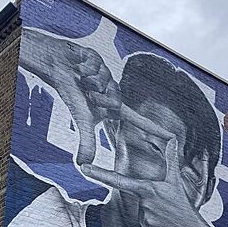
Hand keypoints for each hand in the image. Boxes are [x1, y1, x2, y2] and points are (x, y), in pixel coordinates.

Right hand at [22, 29, 181, 164]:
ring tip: (82, 79)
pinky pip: (98, 66)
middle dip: (98, 98)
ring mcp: (110, 76)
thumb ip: (86, 142)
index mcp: (113, 107)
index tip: (171, 137)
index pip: (138, 120)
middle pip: (116, 99)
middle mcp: (114, 92)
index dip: (154, 129)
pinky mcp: (105, 60)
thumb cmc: (69, 93)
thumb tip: (82, 166)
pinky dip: (86, 68)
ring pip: (107, 82)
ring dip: (91, 82)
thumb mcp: (82, 120)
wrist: (56, 67)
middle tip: (86, 94)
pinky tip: (80, 67)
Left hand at [81, 138, 211, 226]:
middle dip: (151, 211)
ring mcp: (147, 225)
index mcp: (148, 191)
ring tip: (170, 224)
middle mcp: (144, 207)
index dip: (99, 173)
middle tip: (169, 213)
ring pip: (143, 222)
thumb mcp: (177, 183)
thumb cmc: (185, 208)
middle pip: (138, 207)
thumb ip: (171, 160)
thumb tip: (174, 138)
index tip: (83, 167)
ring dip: (156, 223)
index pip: (118, 180)